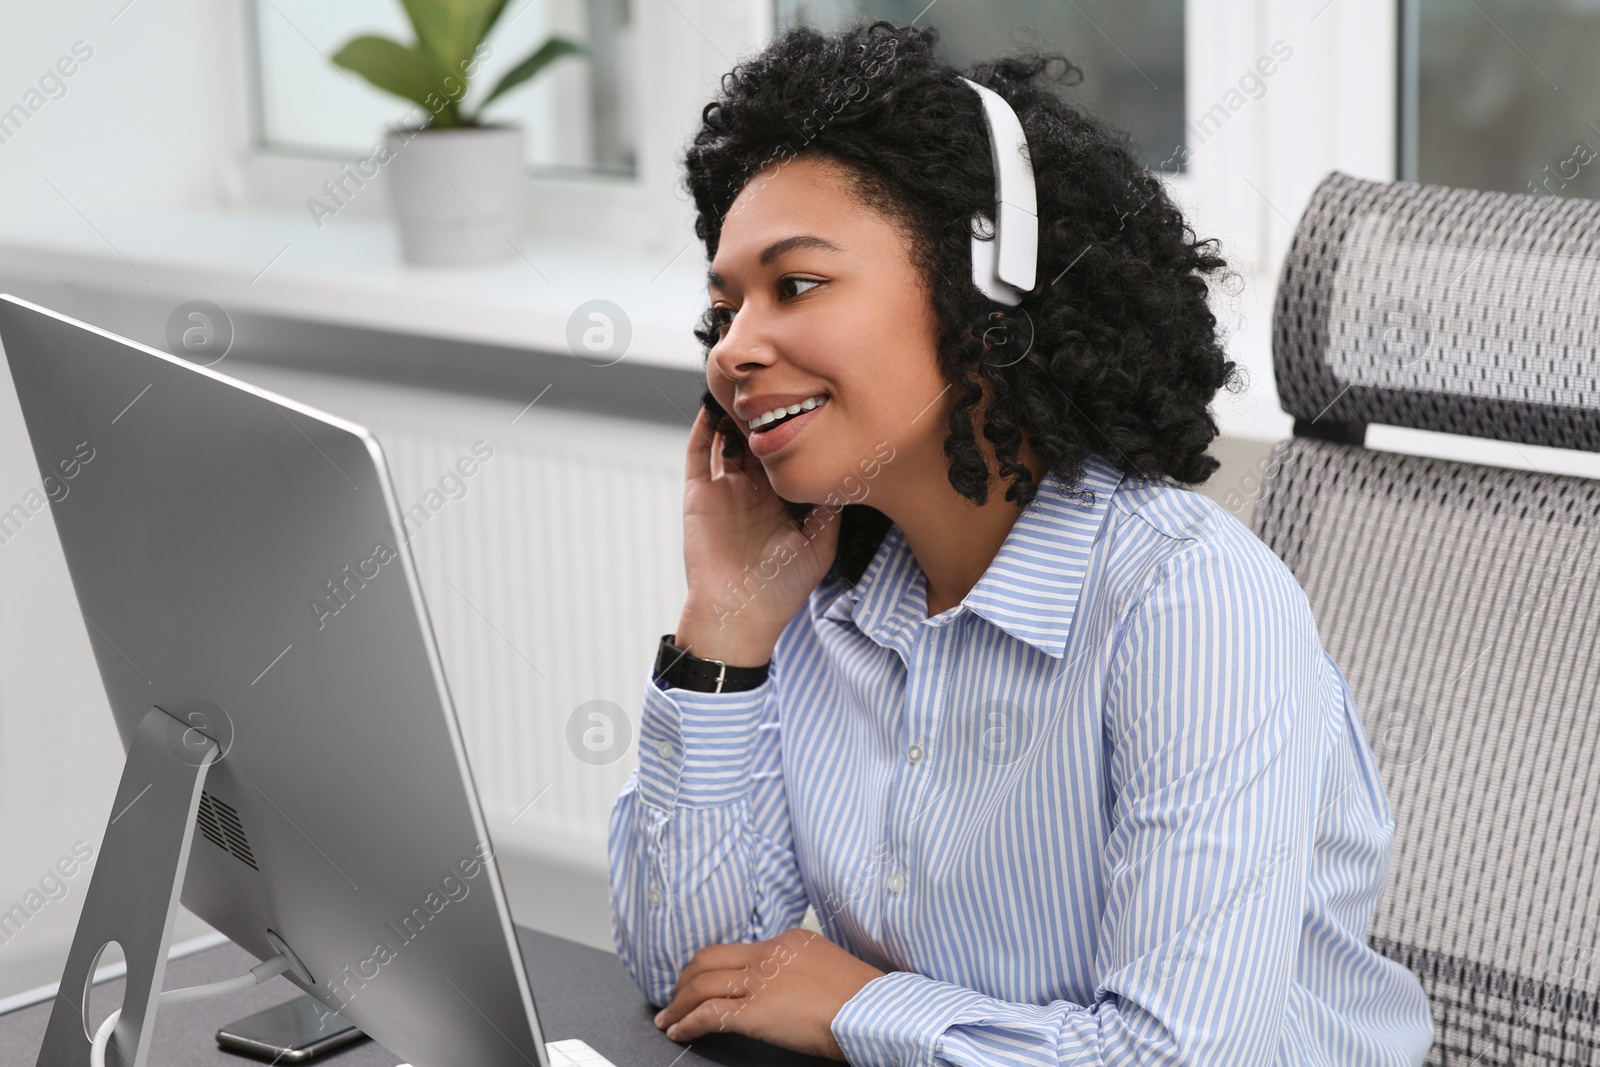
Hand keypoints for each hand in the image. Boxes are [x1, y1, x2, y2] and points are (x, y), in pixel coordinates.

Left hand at [652, 927, 886, 1059]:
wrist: (870, 1010)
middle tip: (674, 994)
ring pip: (702, 986)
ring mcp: (758, 982)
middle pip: (708, 959)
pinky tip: (679, 1031)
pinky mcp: (754, 1013)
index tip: (703, 978)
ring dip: (678, 1004)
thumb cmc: (860, 995)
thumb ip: (801, 965)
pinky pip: (708, 1015)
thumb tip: (787, 981)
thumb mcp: (828, 962)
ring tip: (667, 1018)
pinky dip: (687, 1023)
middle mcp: (767, 955)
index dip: (713, 965)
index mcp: (786, 940)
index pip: (738, 949)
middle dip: (684, 979)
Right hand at [676, 407, 842, 665]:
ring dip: (734, 413)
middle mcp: (754, 489)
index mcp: (782, 498)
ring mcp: (725, 489)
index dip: (795, 427)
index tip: (808, 396)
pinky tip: (713, 406)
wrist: (738, 615)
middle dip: (765, 411)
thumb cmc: (780, 590)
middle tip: (776, 377)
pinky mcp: (699, 494)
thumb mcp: (820, 545)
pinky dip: (703, 428)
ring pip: (728, 438)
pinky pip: (698, 454)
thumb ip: (831, 509)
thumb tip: (850, 471)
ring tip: (745, 384)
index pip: (787, 452)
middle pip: (758, 438)